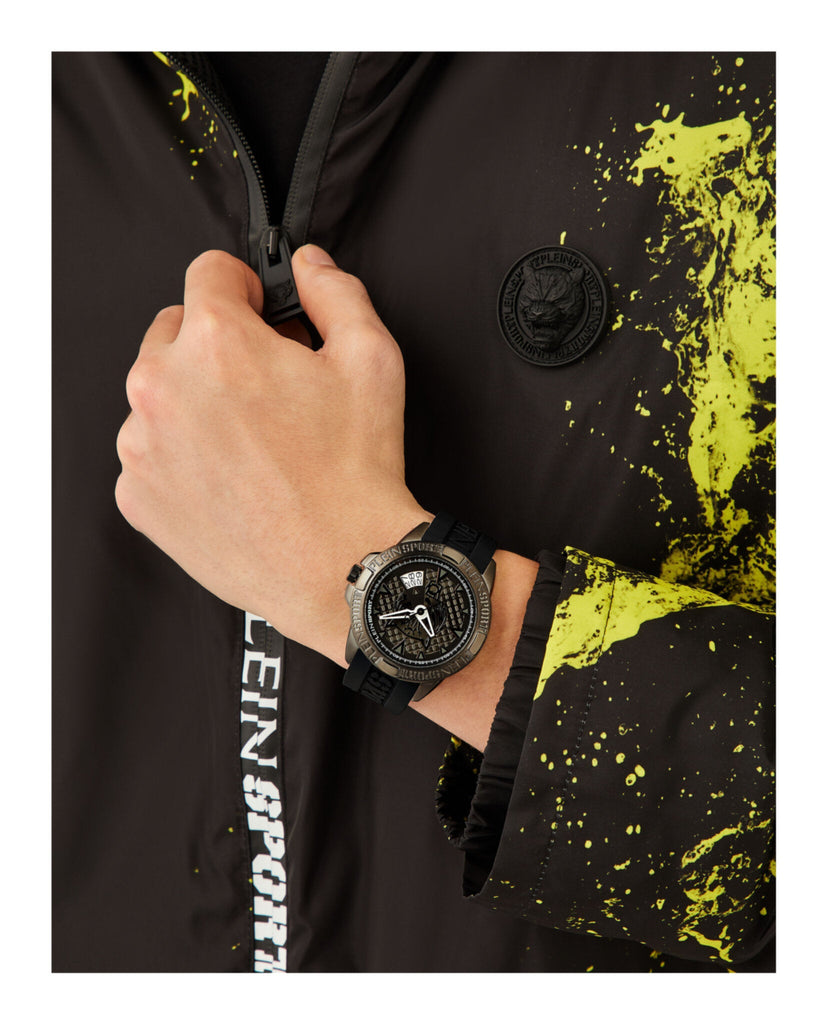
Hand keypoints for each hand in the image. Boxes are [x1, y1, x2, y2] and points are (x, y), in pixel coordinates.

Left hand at [115, 245, 428, 664]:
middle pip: (175, 330)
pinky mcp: (137, 495)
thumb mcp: (371, 360)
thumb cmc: (354, 474)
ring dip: (195, 401)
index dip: (246, 287)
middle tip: (266, 386)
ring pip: (158, 394)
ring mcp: (142, 445)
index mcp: (217, 341)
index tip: (259, 312)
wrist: (340, 567)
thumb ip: (336, 292)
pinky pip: (150, 452)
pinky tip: (230, 476)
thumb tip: (309, 267)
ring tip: (252, 441)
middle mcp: (163, 387)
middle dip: (218, 345)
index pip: (208, 271)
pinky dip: (181, 455)